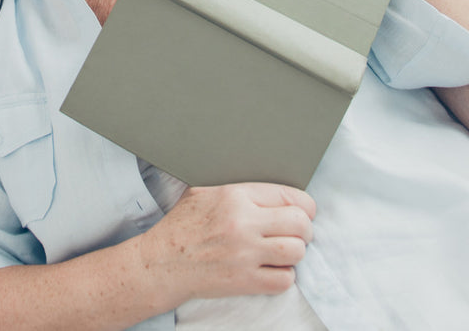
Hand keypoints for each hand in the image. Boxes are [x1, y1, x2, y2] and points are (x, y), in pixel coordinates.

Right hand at [139, 183, 314, 302]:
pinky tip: (273, 269)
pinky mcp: (245, 281)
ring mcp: (245, 254)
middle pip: (300, 224)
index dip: (304, 205)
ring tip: (285, 251)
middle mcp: (244, 223)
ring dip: (295, 253)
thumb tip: (266, 187)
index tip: (304, 212)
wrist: (163, 262)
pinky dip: (284, 276)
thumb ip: (236, 187)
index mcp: (235, 195)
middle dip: (305, 229)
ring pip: (296, 251)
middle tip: (298, 233)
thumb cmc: (182, 225)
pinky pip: (284, 280)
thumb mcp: (204, 191)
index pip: (289, 195)